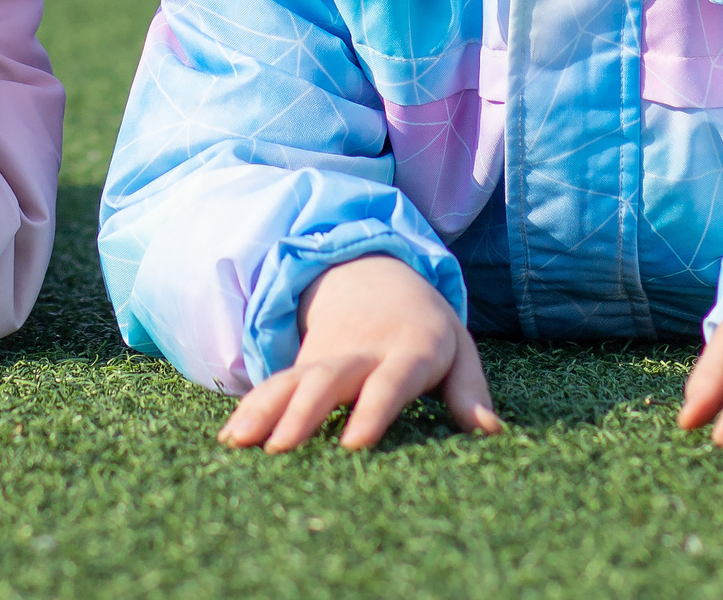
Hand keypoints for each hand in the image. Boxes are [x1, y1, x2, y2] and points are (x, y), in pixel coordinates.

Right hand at [216, 255, 501, 452]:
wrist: (373, 274)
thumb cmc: (425, 327)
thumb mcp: (457, 348)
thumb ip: (470, 390)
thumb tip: (491, 432)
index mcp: (408, 349)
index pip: (390, 382)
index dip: (372, 411)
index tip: (353, 444)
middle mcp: (361, 352)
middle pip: (329, 380)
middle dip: (303, 414)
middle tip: (281, 449)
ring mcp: (326, 356)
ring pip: (291, 381)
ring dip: (264, 411)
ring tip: (240, 444)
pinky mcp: (301, 365)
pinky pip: (272, 386)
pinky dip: (250, 409)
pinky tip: (230, 439)